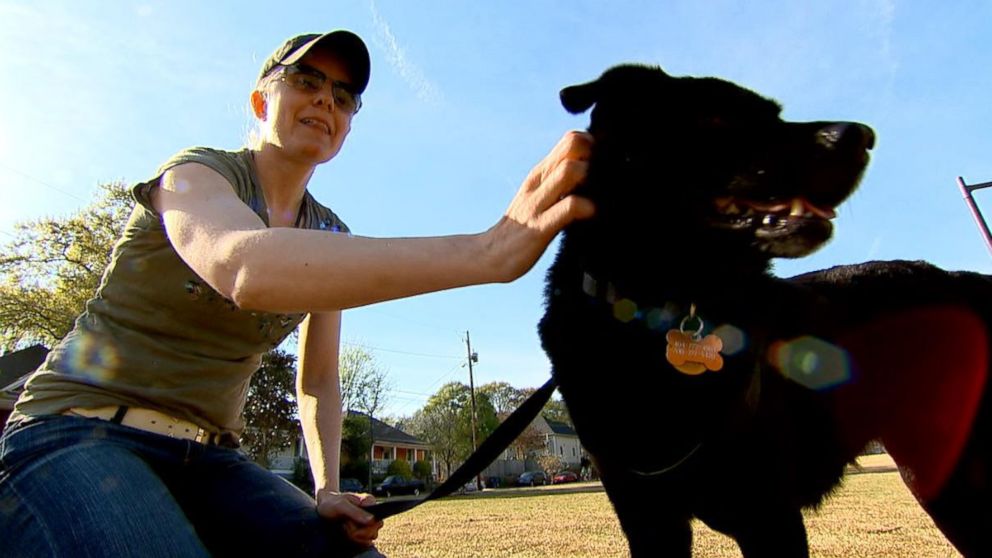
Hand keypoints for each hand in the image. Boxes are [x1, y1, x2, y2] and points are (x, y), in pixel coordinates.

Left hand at [316, 489, 382, 546]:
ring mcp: (368, 522)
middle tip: (346, 523)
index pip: (377, 519)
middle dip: (358, 531)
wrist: (324, 507)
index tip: (350, 522)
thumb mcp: (341, 505)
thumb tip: (372, 520)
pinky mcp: (364, 531)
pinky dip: (356, 540)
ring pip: (370, 537)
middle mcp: (371, 512)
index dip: (364, 525)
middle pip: (374, 530)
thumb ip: (356, 512)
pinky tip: (347, 532)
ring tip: (345, 526)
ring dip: (356, 535)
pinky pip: (366, 541)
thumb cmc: (332, 503)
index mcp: (369, 501)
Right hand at [487, 131, 594, 281]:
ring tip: (599, 194)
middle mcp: (539, 182)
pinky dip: (586, 207)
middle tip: (606, 179)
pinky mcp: (541, 227)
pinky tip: (591, 215)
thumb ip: (560, 183)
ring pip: (570, 170)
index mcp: (541, 173)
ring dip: (591, 177)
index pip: (571, 139)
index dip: (594, 147)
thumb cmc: (523, 227)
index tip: (604, 168)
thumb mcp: (539, 197)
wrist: (491, 255)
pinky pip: (569, 208)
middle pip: (572, 144)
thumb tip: (592, 176)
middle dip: (596, 155)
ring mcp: (538, 203)